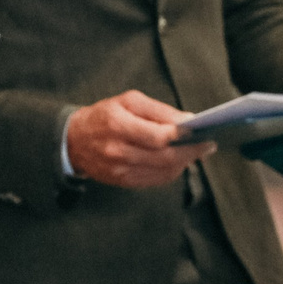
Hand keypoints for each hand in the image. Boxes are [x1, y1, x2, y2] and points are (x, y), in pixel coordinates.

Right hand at [65, 91, 210, 189]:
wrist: (74, 141)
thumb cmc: (104, 115)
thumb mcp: (128, 101)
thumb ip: (158, 110)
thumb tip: (186, 120)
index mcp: (118, 126)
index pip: (158, 137)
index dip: (183, 136)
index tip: (201, 131)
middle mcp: (118, 151)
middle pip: (165, 158)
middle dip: (191, 151)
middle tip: (208, 144)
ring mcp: (120, 171)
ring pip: (163, 172)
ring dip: (185, 162)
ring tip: (196, 151)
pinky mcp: (123, 182)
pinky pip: (155, 180)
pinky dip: (172, 171)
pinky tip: (179, 161)